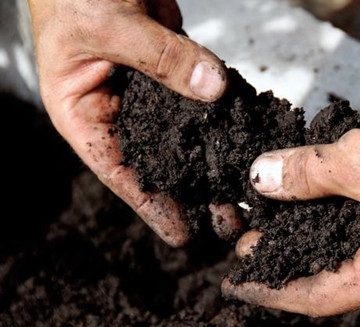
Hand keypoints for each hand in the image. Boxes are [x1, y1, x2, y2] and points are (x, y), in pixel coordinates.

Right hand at [28, 0, 229, 245]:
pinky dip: (221, 116)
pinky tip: (244, 137)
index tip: (183, 235)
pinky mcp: (173, 68)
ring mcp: (148, 90)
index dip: (151, 206)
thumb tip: (214, 89)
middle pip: (158, 161)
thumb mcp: (108, 25)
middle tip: (229, 219)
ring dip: (212, 160)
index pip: (119, 171)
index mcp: (84, 112)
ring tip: (242, 189)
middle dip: (192, 191)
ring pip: (184, 133)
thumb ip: (160, 58)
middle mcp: (117, 109)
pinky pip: (200, 96)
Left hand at [222, 16, 359, 316]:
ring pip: (346, 242)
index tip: (241, 283)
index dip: (274, 291)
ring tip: (272, 220)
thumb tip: (262, 177)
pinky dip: (330, 209)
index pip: (319, 297)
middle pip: (331, 272)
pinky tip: (311, 193)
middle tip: (250, 247)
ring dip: (307, 231)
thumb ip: (305, 174)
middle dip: (287, 259)